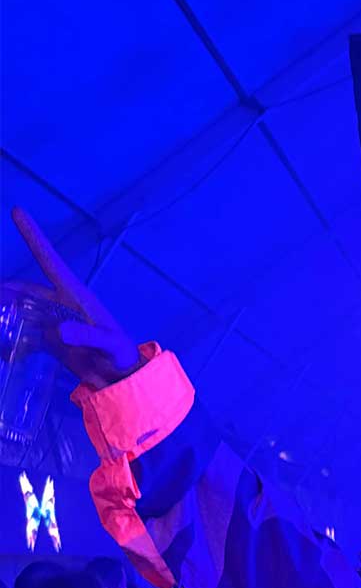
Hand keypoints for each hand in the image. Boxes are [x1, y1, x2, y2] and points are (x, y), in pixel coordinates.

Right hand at [10, 208, 140, 386]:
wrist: (123, 377)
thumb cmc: (120, 353)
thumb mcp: (108, 343)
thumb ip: (88, 335)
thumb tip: (60, 329)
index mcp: (75, 295)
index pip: (50, 261)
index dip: (34, 237)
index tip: (16, 211)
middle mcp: (61, 303)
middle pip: (25, 289)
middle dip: (6, 289)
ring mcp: (54, 321)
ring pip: (22, 309)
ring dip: (5, 310)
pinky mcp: (51, 340)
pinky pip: (25, 332)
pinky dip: (12, 335)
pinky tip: (3, 343)